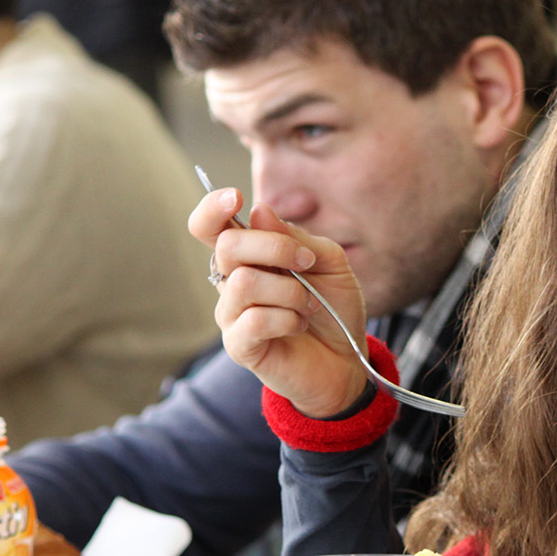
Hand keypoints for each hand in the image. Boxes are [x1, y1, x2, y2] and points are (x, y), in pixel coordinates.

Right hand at [189, 188, 370, 417]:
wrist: (347, 359)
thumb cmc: (333, 307)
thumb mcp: (329, 262)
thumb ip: (297, 238)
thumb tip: (259, 212)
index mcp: (249, 255)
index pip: (210, 226)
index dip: (213, 207)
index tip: (237, 196)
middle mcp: (232, 281)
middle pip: (228, 245)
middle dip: (275, 247)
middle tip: (307, 263)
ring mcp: (232, 314)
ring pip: (243, 282)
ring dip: (289, 290)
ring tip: (308, 305)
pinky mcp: (239, 346)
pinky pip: (253, 320)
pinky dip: (287, 318)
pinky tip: (298, 325)